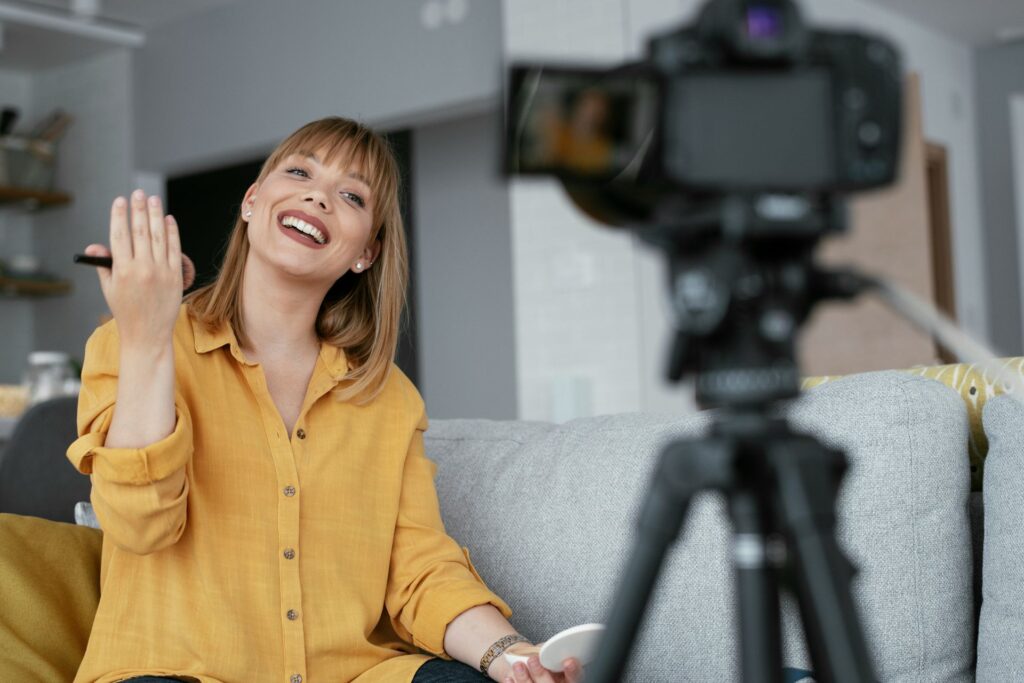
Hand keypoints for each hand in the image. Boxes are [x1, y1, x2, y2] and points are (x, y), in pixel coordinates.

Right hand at [85, 190, 182, 346]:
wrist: (148, 334)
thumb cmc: (126, 310)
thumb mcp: (109, 288)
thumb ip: (104, 265)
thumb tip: (95, 245)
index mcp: (122, 270)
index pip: (119, 235)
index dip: (119, 215)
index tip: (120, 201)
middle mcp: (142, 269)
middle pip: (140, 231)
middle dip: (138, 209)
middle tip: (138, 193)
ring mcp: (162, 272)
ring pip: (159, 236)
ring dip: (156, 215)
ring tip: (153, 200)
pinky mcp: (176, 276)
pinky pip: (175, 249)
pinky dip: (172, 232)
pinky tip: (169, 220)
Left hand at [493, 642, 583, 682]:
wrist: (533, 671)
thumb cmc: (546, 663)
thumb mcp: (553, 656)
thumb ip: (553, 654)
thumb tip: (546, 648)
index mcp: (568, 680)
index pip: (575, 678)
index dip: (573, 671)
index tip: (568, 662)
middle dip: (540, 673)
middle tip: (532, 659)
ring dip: (524, 679)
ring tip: (518, 665)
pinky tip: (509, 677)